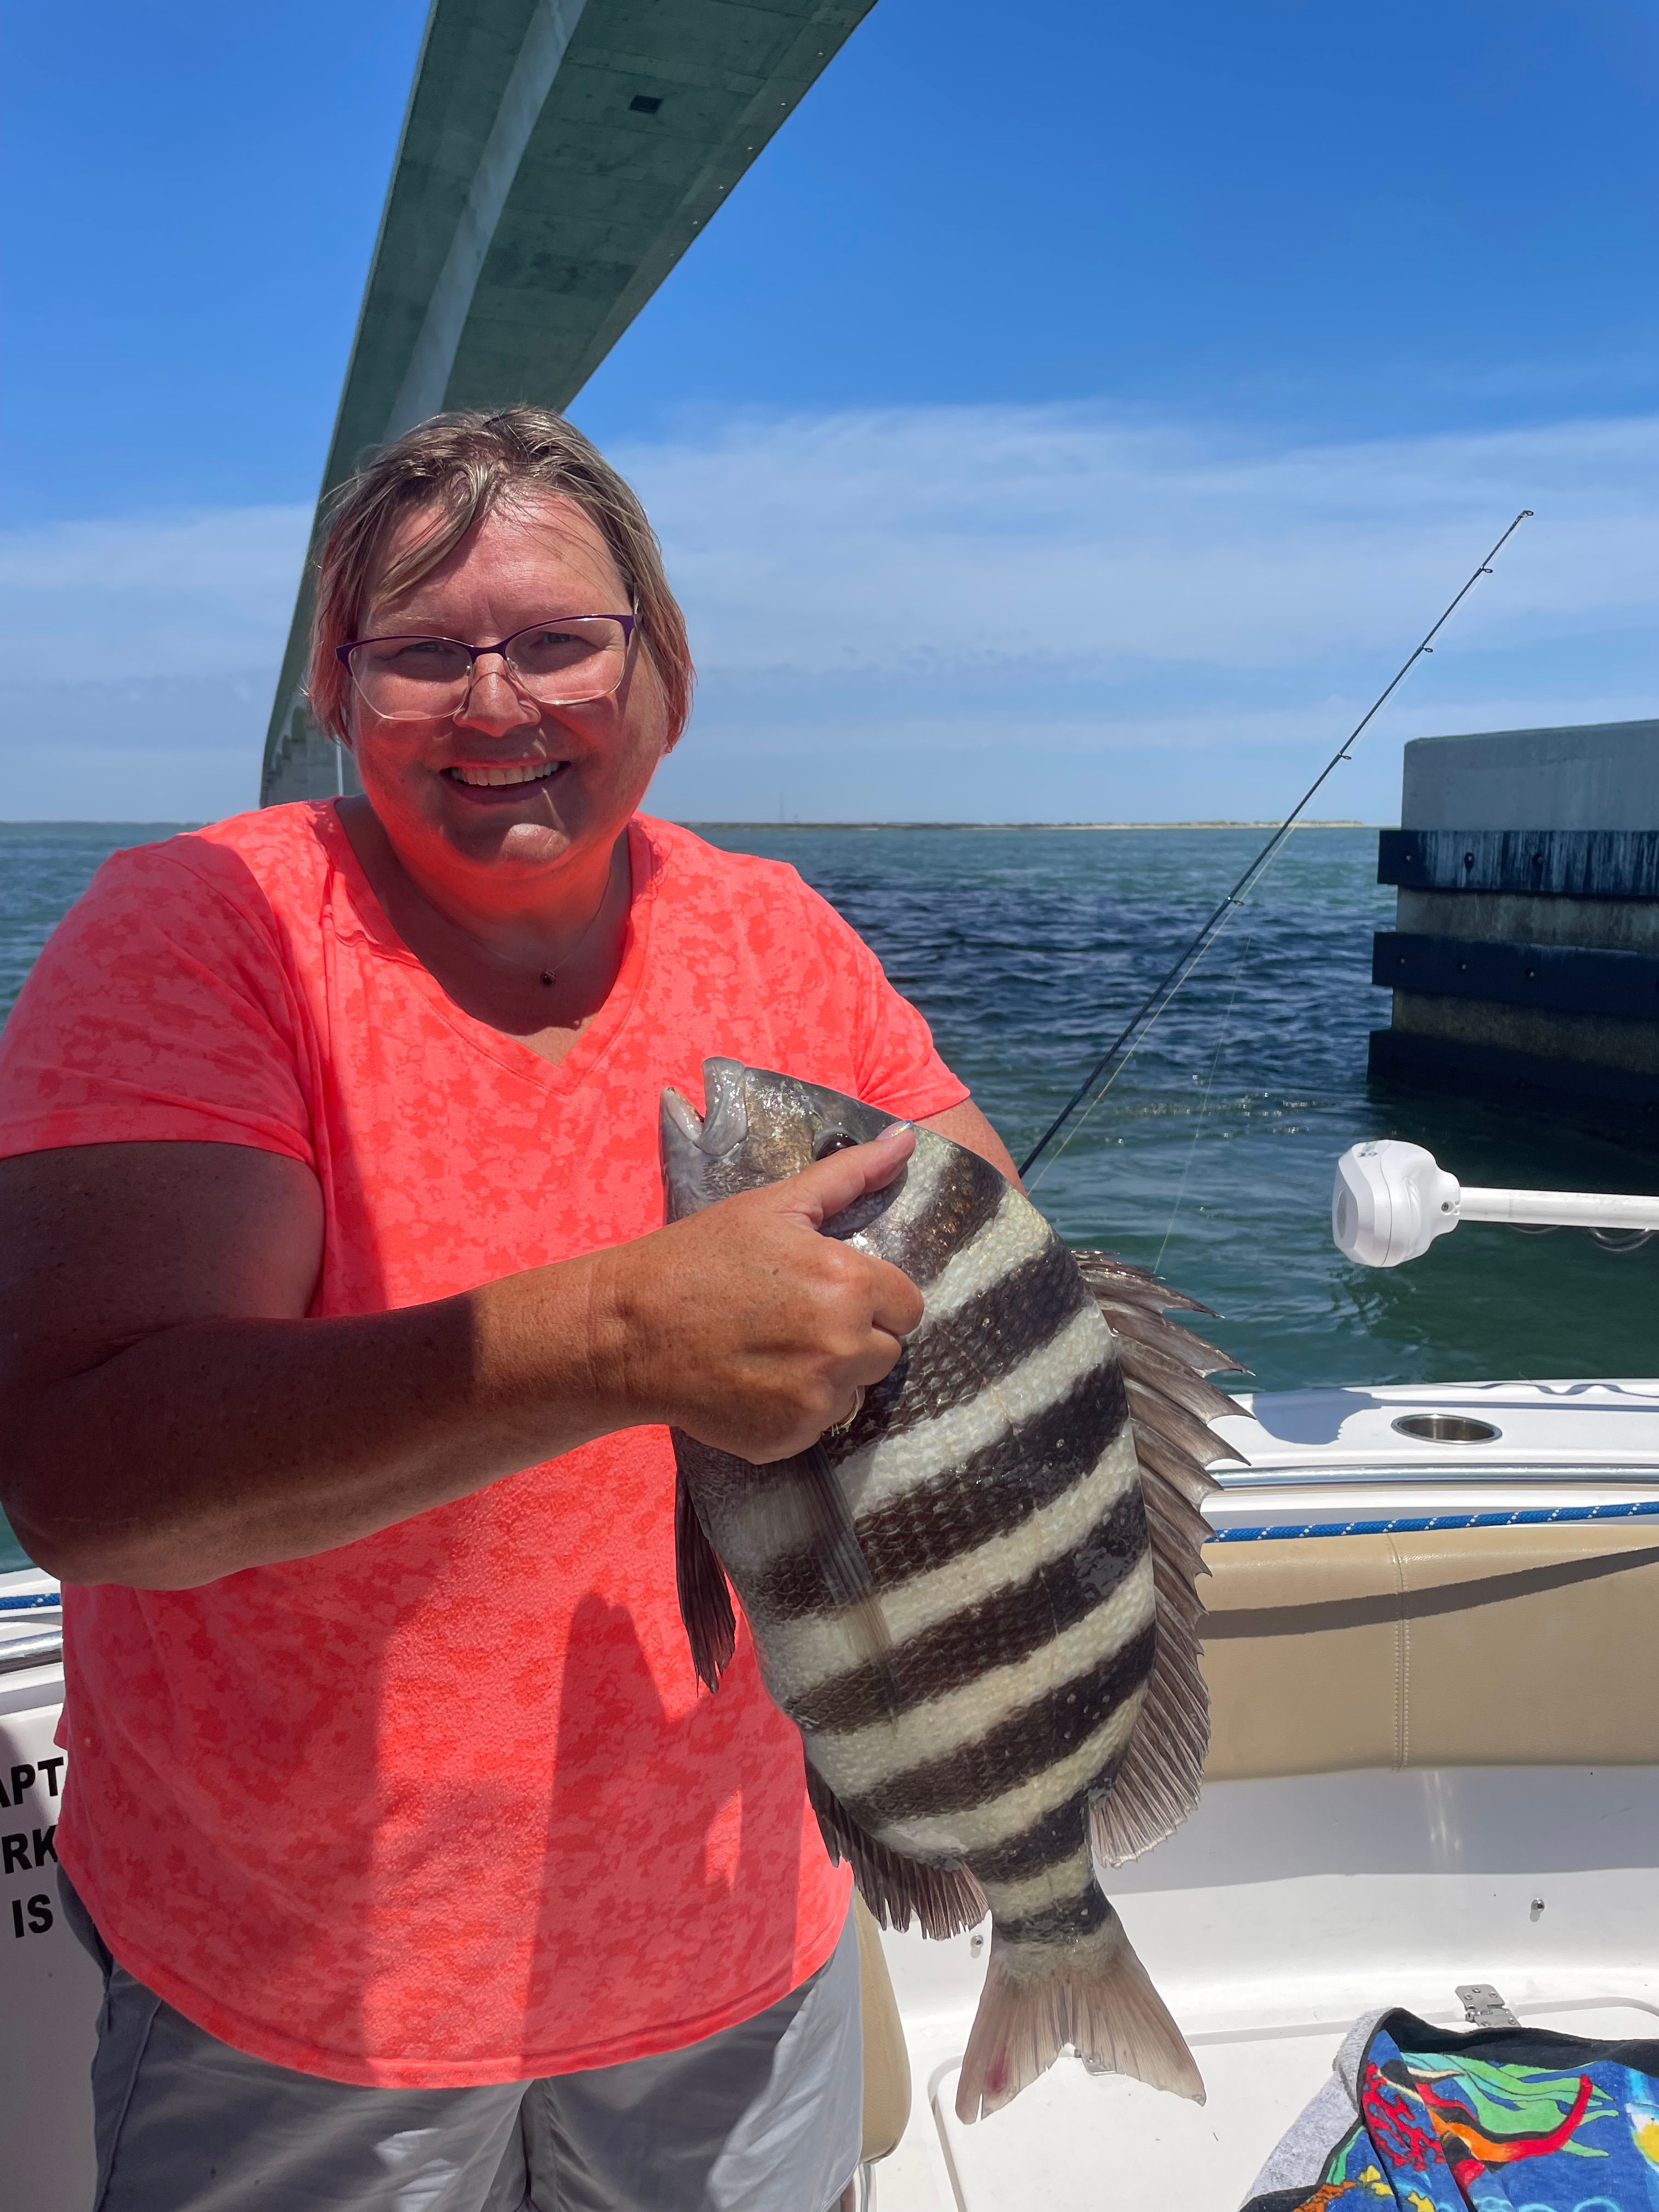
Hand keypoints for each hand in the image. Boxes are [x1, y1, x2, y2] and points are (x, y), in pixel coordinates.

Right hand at [594, 1124, 924, 1461]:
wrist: (627, 1330)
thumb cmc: (698, 1259)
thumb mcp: (773, 1206)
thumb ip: (849, 1176)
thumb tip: (906, 1139)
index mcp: (849, 1284)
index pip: (908, 1306)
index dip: (873, 1297)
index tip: (830, 1293)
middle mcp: (843, 1346)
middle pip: (885, 1351)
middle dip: (852, 1336)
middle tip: (794, 1320)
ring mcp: (817, 1399)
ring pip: (855, 1390)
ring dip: (828, 1376)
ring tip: (772, 1351)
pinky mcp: (791, 1438)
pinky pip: (819, 1424)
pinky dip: (796, 1409)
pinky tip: (755, 1382)